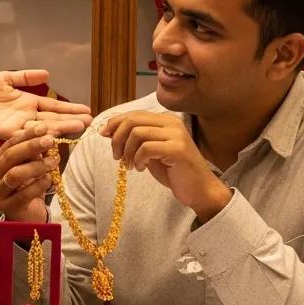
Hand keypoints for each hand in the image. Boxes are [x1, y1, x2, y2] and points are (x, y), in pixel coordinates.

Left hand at [0, 69, 91, 139]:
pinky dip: (40, 134)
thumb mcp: (6, 78)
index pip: (53, 107)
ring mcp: (18, 126)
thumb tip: (47, 74)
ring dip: (61, 128)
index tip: (87, 111)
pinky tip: (54, 134)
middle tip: (90, 122)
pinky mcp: (8, 133)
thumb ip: (25, 77)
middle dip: (71, 120)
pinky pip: (27, 134)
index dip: (70, 109)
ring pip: (44, 128)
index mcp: (27, 103)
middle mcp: (26, 116)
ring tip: (79, 127)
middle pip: (53, 119)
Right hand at [0, 123, 55, 221]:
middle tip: (50, 141)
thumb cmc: (30, 187)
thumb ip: (37, 152)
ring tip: (53, 162)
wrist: (28, 215)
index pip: (10, 143)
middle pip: (10, 156)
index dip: (27, 134)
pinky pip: (24, 194)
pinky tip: (49, 179)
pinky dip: (39, 184)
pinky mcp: (9, 207)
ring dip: (36, 166)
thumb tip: (48, 134)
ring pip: (15, 175)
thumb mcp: (32, 166)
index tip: (44, 128)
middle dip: (31, 146)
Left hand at [103, 112, 229, 222]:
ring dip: (127, 151)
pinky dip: (138, 159)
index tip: (104, 136)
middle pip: (132, 121)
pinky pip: (146, 148)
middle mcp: (171, 123)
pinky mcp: (177, 149)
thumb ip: (134, 139)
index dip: (115, 123)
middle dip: (117, 138)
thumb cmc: (174, 171)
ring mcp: (176, 135)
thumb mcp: (150, 151)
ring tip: (129, 165)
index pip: (133, 114)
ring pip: (137, 133)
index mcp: (165, 120)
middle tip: (116, 156)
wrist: (199, 189)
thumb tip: (108, 130)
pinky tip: (141, 169)